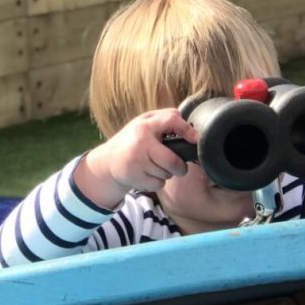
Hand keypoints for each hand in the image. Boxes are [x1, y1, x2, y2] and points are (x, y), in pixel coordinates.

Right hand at [73, 108, 195, 209]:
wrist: (108, 161)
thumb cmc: (133, 140)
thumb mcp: (145, 123)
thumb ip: (165, 119)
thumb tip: (191, 124)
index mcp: (145, 126)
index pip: (171, 121)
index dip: (187, 130)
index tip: (196, 139)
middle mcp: (140, 143)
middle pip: (173, 161)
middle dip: (180, 167)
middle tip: (178, 166)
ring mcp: (136, 162)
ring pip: (166, 174)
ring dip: (165, 174)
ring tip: (153, 166)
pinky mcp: (134, 177)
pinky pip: (158, 184)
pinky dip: (157, 183)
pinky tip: (147, 174)